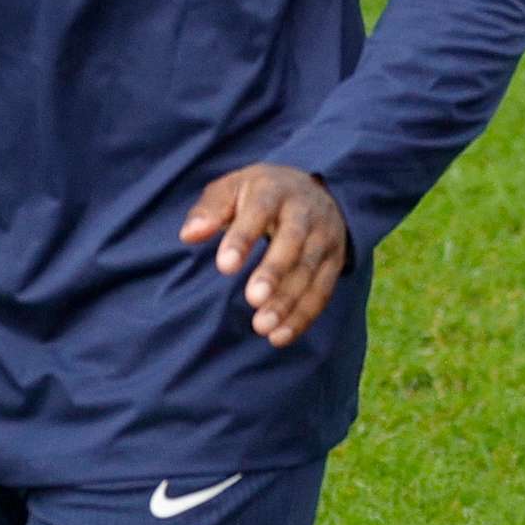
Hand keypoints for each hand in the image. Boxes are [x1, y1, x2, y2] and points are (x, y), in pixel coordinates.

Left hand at [180, 164, 350, 347]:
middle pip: (293, 241)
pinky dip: (303, 316)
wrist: (312, 190)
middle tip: (253, 299)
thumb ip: (210, 210)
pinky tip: (279, 336)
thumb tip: (189, 234)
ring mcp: (325, 237)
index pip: (260, 211)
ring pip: (309, 271)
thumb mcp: (232, 188)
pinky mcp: (335, 260)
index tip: (225, 267)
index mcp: (275, 190)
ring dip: (288, 301)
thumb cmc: (258, 195)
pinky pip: (322, 291)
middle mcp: (306, 212)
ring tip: (262, 327)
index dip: (244, 238)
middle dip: (275, 271)